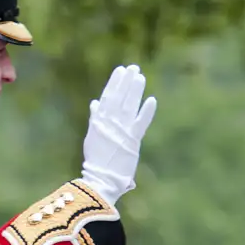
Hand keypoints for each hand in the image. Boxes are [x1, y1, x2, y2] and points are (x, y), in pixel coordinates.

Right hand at [80, 65, 156, 205]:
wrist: (100, 178)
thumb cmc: (96, 159)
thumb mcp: (92, 135)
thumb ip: (95, 118)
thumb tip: (94, 102)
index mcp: (99, 121)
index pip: (108, 97)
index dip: (114, 83)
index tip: (120, 70)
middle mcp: (110, 123)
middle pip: (119, 97)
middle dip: (126, 82)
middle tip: (133, 67)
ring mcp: (121, 131)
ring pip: (129, 105)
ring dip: (135, 90)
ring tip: (140, 76)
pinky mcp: (132, 140)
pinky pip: (141, 123)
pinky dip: (146, 111)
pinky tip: (152, 99)